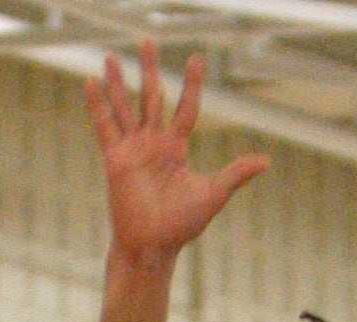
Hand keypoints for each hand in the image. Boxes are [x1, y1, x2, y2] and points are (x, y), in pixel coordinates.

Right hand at [84, 43, 267, 262]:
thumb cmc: (182, 225)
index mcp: (176, 148)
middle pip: (152, 97)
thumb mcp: (213, 193)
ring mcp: (133, 148)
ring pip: (125, 106)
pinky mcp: (114, 158)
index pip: (186, 107)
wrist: (154, 246)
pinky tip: (90, 82)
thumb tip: (266, 161)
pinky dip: (97, 105)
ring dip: (118, 82)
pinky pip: (104, 126)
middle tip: (148, 40)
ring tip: (112, 57)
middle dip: (150, 70)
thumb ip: (235, 174)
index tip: (197, 59)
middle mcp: (153, 143)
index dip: (191, 84)